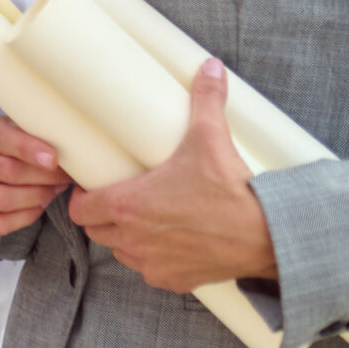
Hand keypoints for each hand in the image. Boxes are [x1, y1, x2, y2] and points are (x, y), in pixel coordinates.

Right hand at [0, 109, 69, 235]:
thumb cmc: (3, 141)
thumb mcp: (12, 126)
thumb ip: (31, 134)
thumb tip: (66, 151)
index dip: (27, 149)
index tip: (54, 159)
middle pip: (3, 170)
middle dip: (41, 176)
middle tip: (65, 177)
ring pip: (0, 199)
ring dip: (36, 197)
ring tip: (54, 190)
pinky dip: (25, 217)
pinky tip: (39, 206)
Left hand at [70, 59, 276, 291]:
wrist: (268, 236)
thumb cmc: (232, 189)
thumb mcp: (211, 137)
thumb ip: (205, 99)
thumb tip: (209, 66)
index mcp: (127, 205)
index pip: (80, 209)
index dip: (83, 198)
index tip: (96, 187)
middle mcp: (133, 239)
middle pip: (97, 231)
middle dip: (103, 216)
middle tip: (122, 198)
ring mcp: (153, 264)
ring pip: (121, 252)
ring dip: (126, 238)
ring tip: (145, 219)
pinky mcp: (176, 281)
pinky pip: (150, 272)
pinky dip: (153, 260)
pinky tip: (168, 243)